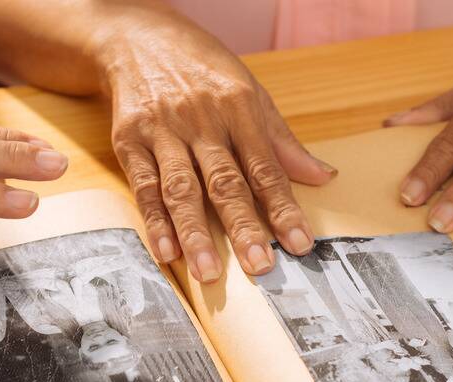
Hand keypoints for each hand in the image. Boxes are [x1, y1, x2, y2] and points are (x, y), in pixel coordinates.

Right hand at [94, 3, 336, 281]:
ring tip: (209, 272)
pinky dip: (155, 221)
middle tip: (260, 267)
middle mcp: (201, 120)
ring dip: (196, 233)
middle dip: (244, 227)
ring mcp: (163, 130)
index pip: (265, 167)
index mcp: (238, 107)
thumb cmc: (201, 69)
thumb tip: (323, 177)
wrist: (137, 38)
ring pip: (182, 189)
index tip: (300, 243)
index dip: (284, 208)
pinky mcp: (129, 139)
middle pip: (225, 182)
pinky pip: (144, 186)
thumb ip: (281, 141)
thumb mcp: (249, 92)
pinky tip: (167, 251)